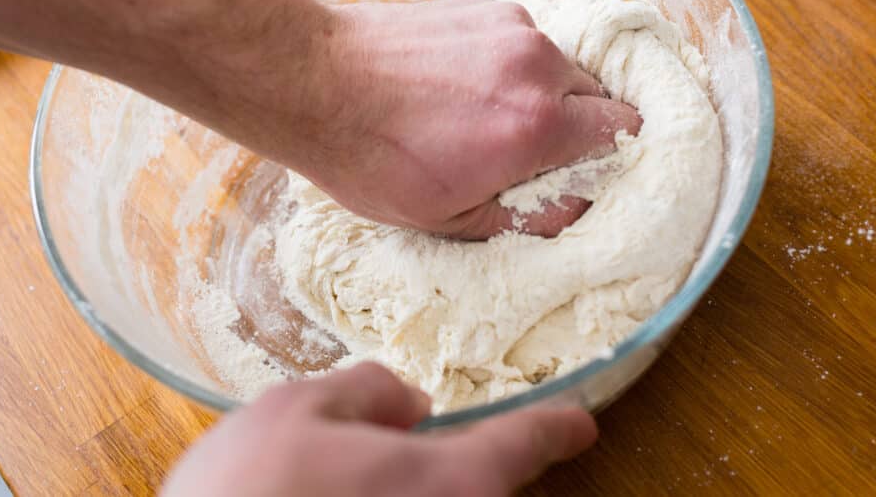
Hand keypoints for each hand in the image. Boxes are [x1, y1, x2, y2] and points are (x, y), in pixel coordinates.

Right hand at [161, 363, 597, 496]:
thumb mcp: (293, 410)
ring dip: (406, 490)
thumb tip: (408, 401)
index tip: (582, 424)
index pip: (524, 441)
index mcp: (448, 480)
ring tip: (328, 485)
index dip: (556, 426)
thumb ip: (366, 390)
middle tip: (387, 453)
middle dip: (448, 469)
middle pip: (479, 487)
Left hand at [293, 0, 641, 238]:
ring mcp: (511, 28)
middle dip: (576, 127)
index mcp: (537, 125)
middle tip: (527, 152)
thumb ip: (529, 217)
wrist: (313, 81)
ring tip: (482, 116)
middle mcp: (536, 65)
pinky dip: (509, 66)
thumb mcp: (450, 219)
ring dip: (540, 94)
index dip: (611, 155)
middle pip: (597, 96)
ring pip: (559, 67)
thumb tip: (575, 207)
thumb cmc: (372, 158)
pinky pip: (523, 42)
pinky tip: (461, 85)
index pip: (624, 131)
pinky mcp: (484, 7)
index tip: (582, 170)